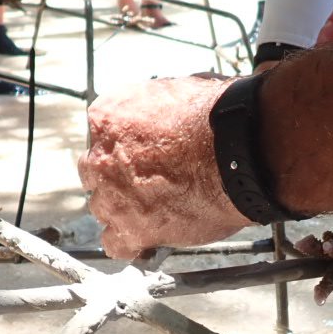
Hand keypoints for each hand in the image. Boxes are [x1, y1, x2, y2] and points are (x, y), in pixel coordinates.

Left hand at [79, 77, 252, 257]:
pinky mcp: (132, 230)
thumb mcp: (177, 90)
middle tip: (145, 179)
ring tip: (153, 209)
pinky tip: (147, 238)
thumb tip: (167, 109)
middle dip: (116, 177)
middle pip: (95, 173)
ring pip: (103, 209)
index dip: (124, 144)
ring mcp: (113, 197)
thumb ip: (156, 104)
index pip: (100, 133)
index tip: (142, 149)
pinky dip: (130, 243)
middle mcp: (101, 158)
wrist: (238, 153)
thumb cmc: (216, 118)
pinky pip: (116, 244)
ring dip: (123, 209)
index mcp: (108, 117)